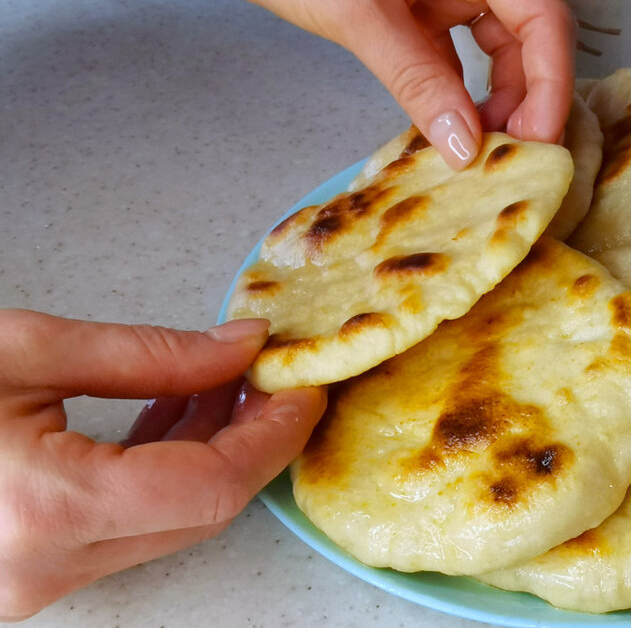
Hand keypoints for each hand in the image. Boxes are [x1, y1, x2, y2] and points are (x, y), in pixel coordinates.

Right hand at [0, 310, 325, 620]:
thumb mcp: (26, 353)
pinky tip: (178, 409)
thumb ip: (145, 353)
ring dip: (210, 449)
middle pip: (201, 510)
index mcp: (51, 511)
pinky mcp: (33, 570)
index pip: (213, 487)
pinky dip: (162, 469)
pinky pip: (127, 525)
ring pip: (168, 519)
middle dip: (252, 438)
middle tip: (274, 375)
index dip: (274, 436)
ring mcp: (39, 580)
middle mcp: (49, 567)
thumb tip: (240, 347)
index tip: (305, 386)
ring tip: (229, 380)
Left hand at [202, 0, 575, 168]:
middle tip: (513, 157)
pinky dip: (454, 96)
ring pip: (495, 51)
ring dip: (494, 103)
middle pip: (528, 37)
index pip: (541, 16)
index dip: (550, 83)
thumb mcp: (358, 10)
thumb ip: (417, 78)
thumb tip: (464, 144)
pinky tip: (448, 133)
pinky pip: (452, 58)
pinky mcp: (415, 7)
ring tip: (479, 151)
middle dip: (527, 100)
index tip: (540, 140)